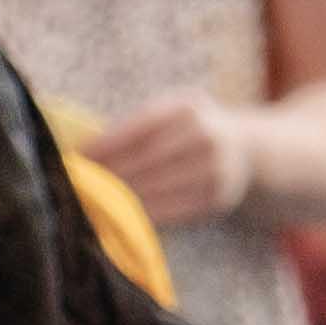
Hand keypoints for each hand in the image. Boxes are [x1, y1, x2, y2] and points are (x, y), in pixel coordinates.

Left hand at [86, 92, 255, 226]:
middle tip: (78, 185)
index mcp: (188, 108)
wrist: (247, 152)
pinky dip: (143, 214)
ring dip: (120, 197)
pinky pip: (173, 210)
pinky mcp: (217, 197)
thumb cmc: (192, 130)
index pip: (139, 127)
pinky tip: (121, 216)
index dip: (106, 143)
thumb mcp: (174, 112)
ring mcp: (214, 168)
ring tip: (92, 202)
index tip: (78, 157)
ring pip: (156, 187)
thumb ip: (139, 125)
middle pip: (145, 159)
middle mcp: (204, 135)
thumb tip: (87, 148)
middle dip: (108, 174)